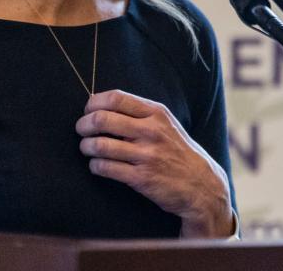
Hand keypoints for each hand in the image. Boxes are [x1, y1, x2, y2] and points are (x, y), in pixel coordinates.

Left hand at [75, 89, 233, 237]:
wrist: (201, 184)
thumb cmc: (177, 150)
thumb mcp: (166, 124)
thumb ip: (140, 113)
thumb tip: (102, 105)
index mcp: (156, 113)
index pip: (115, 98)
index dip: (94, 103)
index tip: (88, 110)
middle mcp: (151, 131)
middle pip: (102, 119)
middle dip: (83, 124)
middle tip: (81, 130)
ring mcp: (146, 155)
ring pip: (100, 145)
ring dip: (86, 147)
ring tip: (86, 148)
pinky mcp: (142, 178)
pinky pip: (106, 168)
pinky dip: (95, 166)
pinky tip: (96, 165)